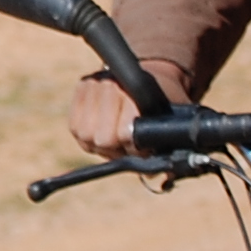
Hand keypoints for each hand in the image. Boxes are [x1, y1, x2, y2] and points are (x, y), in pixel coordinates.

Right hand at [66, 59, 192, 157]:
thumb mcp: (175, 121)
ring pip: (84, 135)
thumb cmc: (166, 101)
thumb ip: (168, 146)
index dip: (134, 148)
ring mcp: (91, 84)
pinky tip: (102, 132)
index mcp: (135, 89)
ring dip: (99, 145)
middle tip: (129, 146)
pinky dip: (87, 136)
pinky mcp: (80, 89)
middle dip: (116, 149)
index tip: (144, 149)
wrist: (155, 73)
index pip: (123, 134)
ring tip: (116, 140)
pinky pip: (75, 127)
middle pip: (100, 139)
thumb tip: (159, 178)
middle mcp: (109, 84)